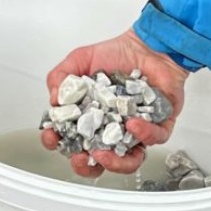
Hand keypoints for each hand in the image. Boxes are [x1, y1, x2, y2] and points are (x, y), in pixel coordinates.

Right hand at [43, 29, 189, 177]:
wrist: (147, 45)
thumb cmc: (116, 54)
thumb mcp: (80, 60)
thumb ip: (61, 77)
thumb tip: (54, 99)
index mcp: (90, 119)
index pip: (70, 140)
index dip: (58, 143)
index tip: (53, 137)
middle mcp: (111, 130)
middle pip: (96, 161)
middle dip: (85, 165)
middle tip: (80, 157)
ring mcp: (134, 132)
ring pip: (127, 161)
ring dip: (114, 163)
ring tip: (105, 154)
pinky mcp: (158, 127)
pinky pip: (154, 139)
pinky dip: (143, 134)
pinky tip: (132, 123)